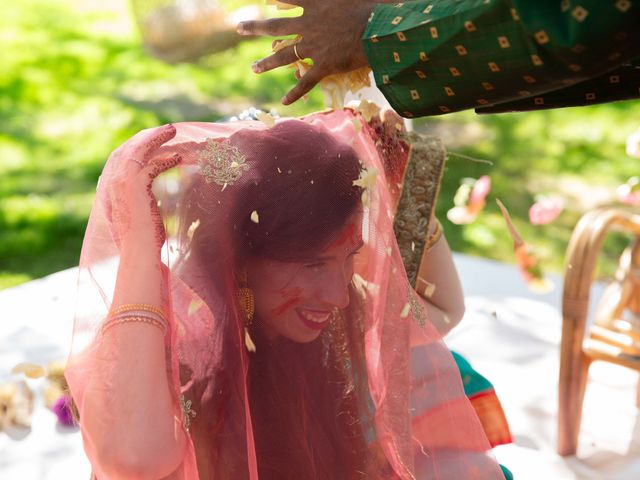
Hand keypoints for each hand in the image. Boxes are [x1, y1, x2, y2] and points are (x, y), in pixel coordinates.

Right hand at [107, 124, 181, 250]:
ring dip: (156, 138)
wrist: (137, 253)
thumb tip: (145, 196)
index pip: (118, 157)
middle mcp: (110, 182)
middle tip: (166, 130)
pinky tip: (178, 158)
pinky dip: (166, 159)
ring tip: (173, 131)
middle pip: (127, 149)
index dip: (136, 146)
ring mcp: (120, 182)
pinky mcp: (135, 185)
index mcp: (108, 188)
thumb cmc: (140, 241)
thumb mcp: (134, 215)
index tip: (151, 140)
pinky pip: (152, 164)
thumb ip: (135, 200)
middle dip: (147, 136)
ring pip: (138, 150)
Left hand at [237, 0, 373, 104]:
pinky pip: (306, 82)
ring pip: (284, 56)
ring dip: (267, 62)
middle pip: (275, 26)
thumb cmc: (372, 8)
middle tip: (239, 28)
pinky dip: (295, 93)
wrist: (379, 31)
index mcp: (315, 3)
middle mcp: (309, 25)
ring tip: (254, 68)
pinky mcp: (324, 65)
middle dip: (255, 27)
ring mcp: (314, 46)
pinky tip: (284, 102)